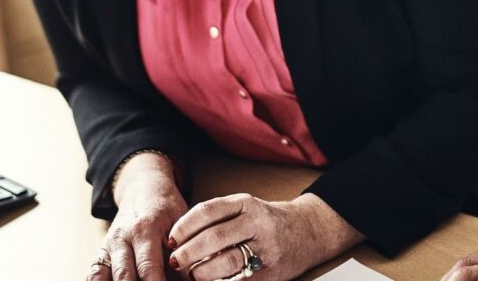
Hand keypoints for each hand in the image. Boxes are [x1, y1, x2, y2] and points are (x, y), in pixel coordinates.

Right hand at [89, 155, 186, 280]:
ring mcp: (108, 245)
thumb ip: (183, 252)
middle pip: (123, 276)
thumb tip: (193, 277)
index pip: (148, 268)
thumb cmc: (167, 209)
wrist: (143, 189)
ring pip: (102, 275)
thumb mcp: (180, 223)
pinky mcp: (101, 252)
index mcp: (145, 229)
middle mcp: (122, 238)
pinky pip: (94, 273)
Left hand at [168, 193, 360, 280]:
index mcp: (246, 204)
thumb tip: (178, 238)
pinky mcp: (271, 273)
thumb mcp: (244, 208)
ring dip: (202, 272)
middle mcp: (257, 223)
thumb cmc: (266, 221)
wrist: (308, 232)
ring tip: (191, 275)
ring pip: (227, 262)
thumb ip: (217, 218)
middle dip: (188, 252)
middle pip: (215, 237)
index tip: (170, 239)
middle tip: (175, 261)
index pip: (208, 211)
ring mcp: (266, 249)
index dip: (184, 226)